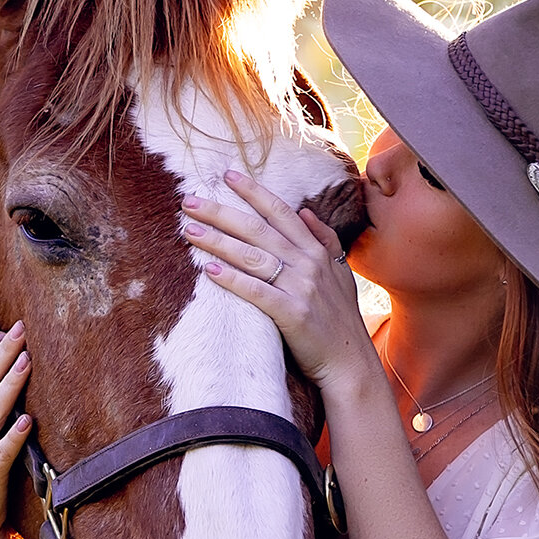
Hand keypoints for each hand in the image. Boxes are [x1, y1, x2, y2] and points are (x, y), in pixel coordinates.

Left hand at [182, 170, 376, 395]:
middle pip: (258, 229)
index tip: (226, 176)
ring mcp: (301, 288)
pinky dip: (232, 279)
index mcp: (316, 251)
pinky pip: (256, 291)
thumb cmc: (340, 320)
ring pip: (252, 256)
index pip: (280, 212)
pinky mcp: (292, 315)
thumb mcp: (340, 273)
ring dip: (218, 241)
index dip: (253, 192)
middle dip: (221, 212)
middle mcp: (308, 264)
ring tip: (189, 231)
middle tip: (189, 201)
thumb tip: (306, 212)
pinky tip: (208, 270)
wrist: (350, 363)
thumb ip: (325, 240)